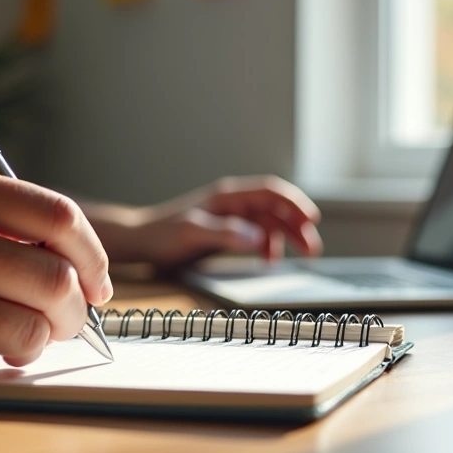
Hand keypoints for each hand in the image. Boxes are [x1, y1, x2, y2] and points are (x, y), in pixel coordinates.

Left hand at [123, 175, 322, 265]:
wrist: (140, 241)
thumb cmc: (162, 235)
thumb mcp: (193, 233)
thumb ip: (226, 233)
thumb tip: (257, 237)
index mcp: (228, 196)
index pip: (271, 192)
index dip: (294, 204)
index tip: (311, 220)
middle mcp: (233, 203)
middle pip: (276, 208)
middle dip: (297, 225)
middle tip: (312, 248)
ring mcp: (231, 217)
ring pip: (269, 222)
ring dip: (287, 236)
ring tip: (301, 255)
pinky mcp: (226, 232)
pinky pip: (257, 234)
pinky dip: (269, 245)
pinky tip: (269, 261)